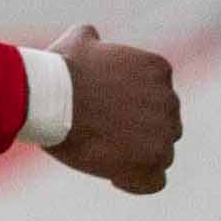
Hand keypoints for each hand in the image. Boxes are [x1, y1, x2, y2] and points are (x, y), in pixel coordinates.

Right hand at [42, 25, 181, 194]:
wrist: (51, 97)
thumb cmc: (59, 69)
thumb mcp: (78, 41)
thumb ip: (93, 39)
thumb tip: (92, 38)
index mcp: (158, 70)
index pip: (158, 96)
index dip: (133, 109)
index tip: (108, 115)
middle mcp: (169, 99)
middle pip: (163, 125)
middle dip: (139, 133)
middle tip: (105, 138)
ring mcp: (164, 131)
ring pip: (160, 154)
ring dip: (137, 158)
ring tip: (104, 157)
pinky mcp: (153, 159)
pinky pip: (155, 181)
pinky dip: (136, 182)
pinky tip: (113, 177)